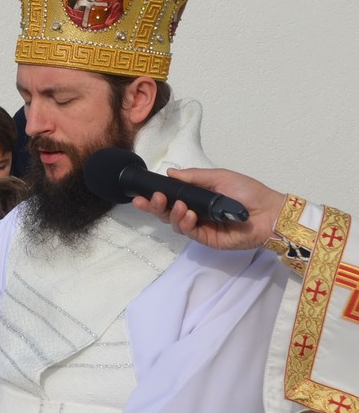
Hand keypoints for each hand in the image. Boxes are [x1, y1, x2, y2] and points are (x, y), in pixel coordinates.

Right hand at [131, 167, 285, 250]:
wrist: (269, 211)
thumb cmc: (248, 191)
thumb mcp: (219, 177)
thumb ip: (193, 177)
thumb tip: (170, 173)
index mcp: (196, 197)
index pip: (170, 198)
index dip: (155, 197)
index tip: (143, 194)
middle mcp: (195, 212)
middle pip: (167, 213)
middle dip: (155, 207)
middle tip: (151, 200)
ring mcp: (201, 227)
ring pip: (175, 224)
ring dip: (172, 214)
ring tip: (179, 206)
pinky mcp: (208, 239)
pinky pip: (190, 233)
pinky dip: (186, 224)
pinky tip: (189, 215)